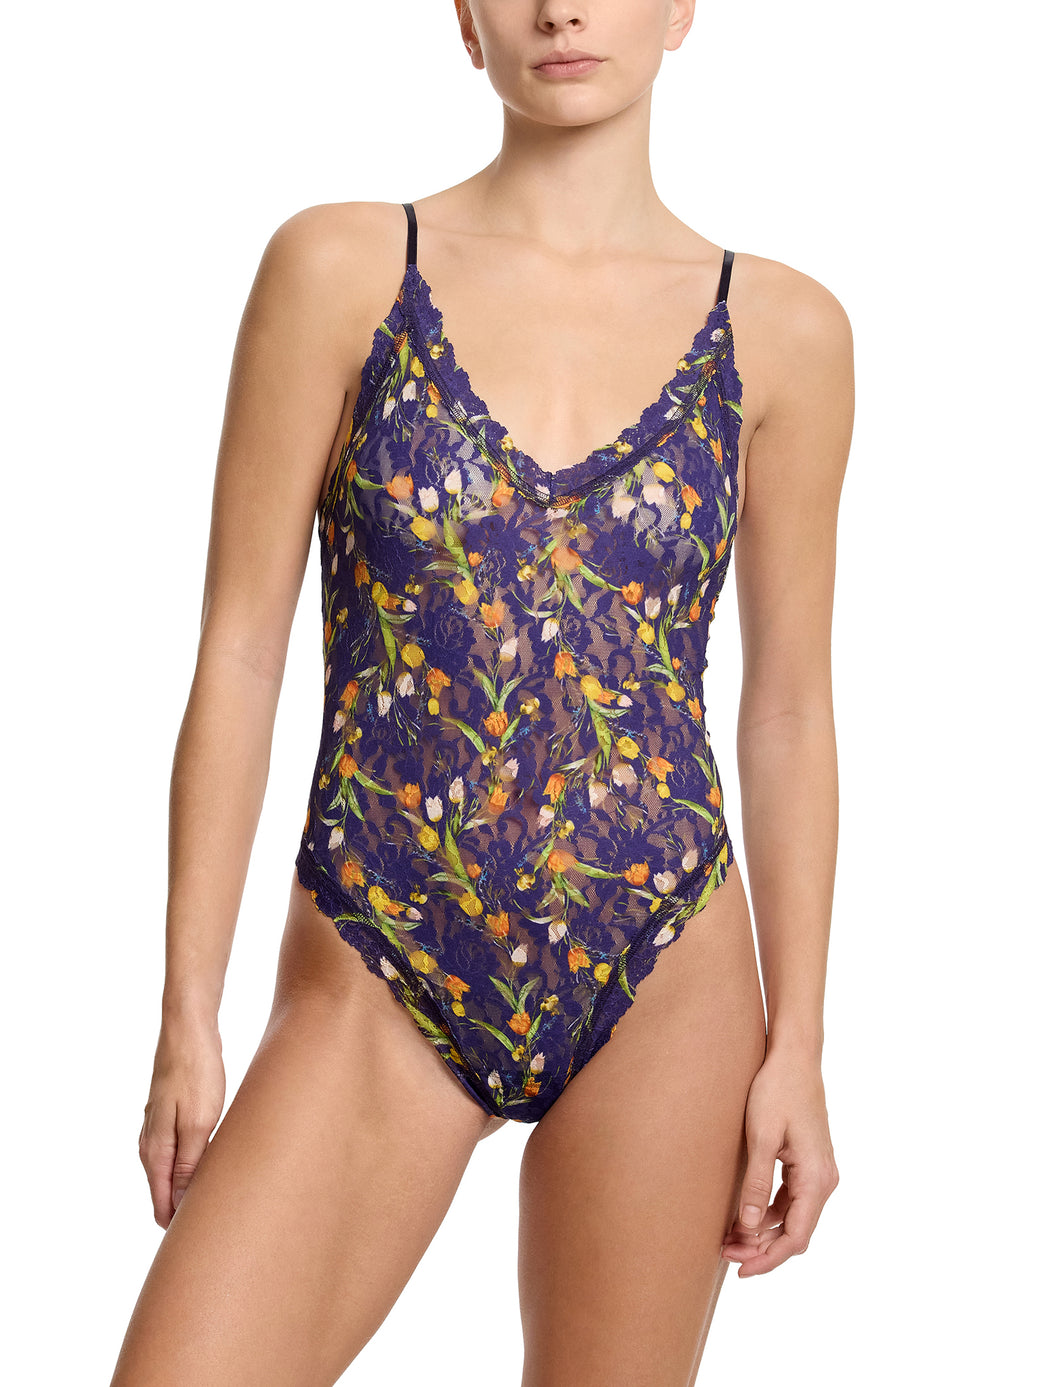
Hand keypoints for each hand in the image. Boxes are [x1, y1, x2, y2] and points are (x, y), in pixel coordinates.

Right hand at [138, 1012, 225, 1228]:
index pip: (160, 1203)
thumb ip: (189, 1163)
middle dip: (182, 1212)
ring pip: (168, 1172)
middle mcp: (150, 1142)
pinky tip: (205, 1170)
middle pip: (162, 1191)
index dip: (177, 1226)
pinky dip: (187, 1168)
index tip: (196, 1244)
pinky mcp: (169, 1114)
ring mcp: (158, 1127)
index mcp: (155, 1149)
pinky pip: (175, 1153)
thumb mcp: (199, 1122)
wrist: (188, 1029)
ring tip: (212, 1207)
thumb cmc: (197, 1072)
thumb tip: (178, 1202)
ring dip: (186, 1190)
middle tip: (213, 1229)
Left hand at [721, 1048, 838, 1276]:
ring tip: (729, 1238)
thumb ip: (756, 1182)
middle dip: (761, 1248)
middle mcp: (824, 1180)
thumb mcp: (761, 1136)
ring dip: (763, 1232)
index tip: (741, 1270)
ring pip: (793, 1217)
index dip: (768, 1258)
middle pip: (795, 1232)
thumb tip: (747, 1226)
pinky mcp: (808, 1163)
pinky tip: (744, 1214)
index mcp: (816, 1178)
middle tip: (725, 1253)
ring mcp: (818, 1172)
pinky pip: (791, 1200)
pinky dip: (768, 1212)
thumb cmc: (776, 1090)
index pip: (796, 1236)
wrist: (794, 1057)